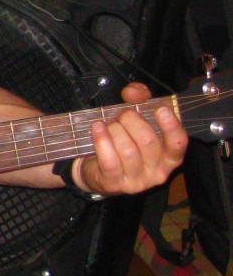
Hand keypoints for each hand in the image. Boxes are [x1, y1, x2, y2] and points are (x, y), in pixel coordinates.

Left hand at [73, 81, 187, 196]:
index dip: (171, 126)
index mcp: (170, 157)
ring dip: (114, 130)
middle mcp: (158, 172)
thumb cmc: (123, 143)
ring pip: (127, 149)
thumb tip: (134, 92)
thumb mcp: (136, 121)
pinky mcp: (115, 184)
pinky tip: (97, 128)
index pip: (178, 143)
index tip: (161, 109)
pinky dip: (102, 140)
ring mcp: (137, 181)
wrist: (98, 171)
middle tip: (122, 115)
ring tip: (109, 126)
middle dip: (131, 121)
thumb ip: (140, 101)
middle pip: (148, 141)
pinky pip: (109, 159)